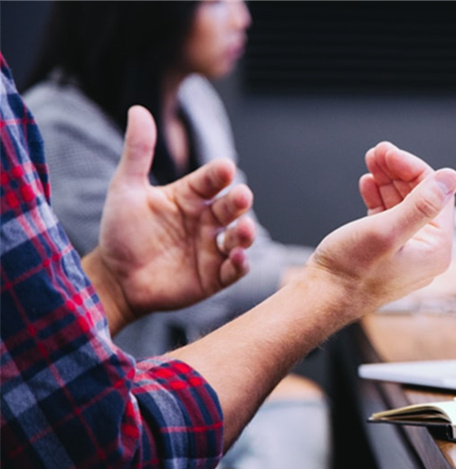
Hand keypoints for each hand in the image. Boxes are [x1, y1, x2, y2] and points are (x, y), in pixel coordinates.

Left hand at [84, 106, 255, 332]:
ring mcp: (212, 248)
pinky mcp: (214, 276)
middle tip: (241, 196)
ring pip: (239, 237)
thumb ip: (137, 152)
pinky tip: (237, 258)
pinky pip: (234, 269)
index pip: (211, 180)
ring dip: (246, 233)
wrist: (114, 278)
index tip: (224, 168)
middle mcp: (206, 220)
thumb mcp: (126, 189)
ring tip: (244, 230)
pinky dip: (240, 264)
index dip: (219, 174)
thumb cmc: (121, 232)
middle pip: (231, 207)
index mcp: (190, 196)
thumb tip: (138, 109)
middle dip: (239, 201)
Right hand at [306, 141, 455, 313]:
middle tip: (377, 152)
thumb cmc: (351, 271)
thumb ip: (421, 204)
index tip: (389, 152)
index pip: (436, 195)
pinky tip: (368, 184)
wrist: (321, 298)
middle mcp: (426, 252)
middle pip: (421, 197)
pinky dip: (379, 198)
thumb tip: (451, 177)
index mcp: (436, 250)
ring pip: (403, 204)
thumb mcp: (387, 231)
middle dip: (399, 172)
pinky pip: (389, 217)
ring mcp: (406, 252)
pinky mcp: (386, 252)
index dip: (413, 168)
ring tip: (371, 162)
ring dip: (388, 181)